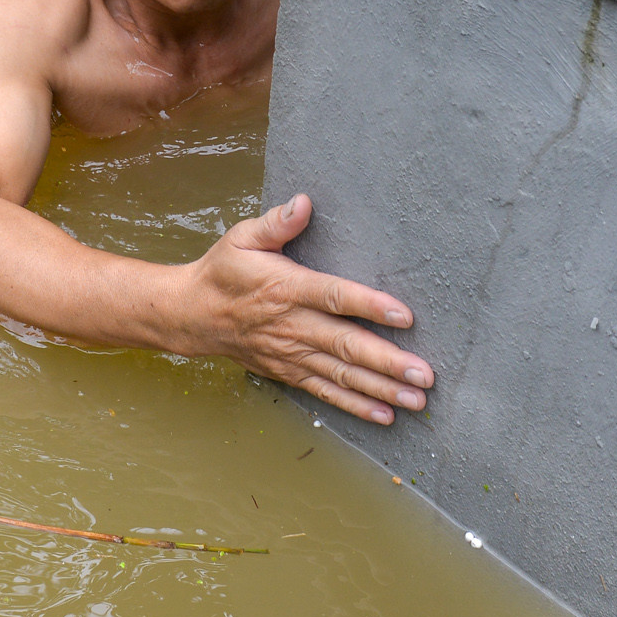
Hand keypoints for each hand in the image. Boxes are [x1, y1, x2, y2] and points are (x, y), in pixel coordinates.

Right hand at [180, 194, 431, 423]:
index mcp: (286, 289)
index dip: (369, 305)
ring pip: (342, 374)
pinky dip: (355, 406)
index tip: (404, 315)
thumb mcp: (241, 238)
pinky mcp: (289, 372)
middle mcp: (292, 326)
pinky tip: (385, 415)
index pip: (334, 297)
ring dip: (381, 389)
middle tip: (424, 375)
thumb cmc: (223, 272)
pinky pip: (326, 392)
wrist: (191, 315)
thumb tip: (304, 202)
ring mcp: (291, 354)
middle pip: (346, 345)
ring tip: (416, 400)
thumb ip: (275, 223)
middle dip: (388, 362)